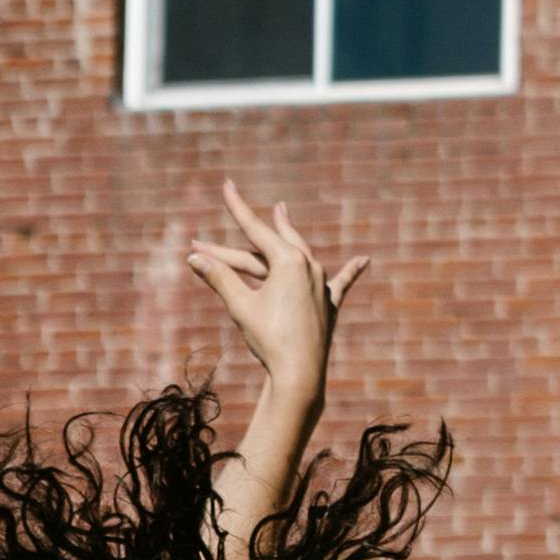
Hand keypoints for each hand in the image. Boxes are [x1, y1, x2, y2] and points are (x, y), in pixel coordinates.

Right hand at [187, 181, 364, 419]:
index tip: (227, 185)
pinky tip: (365, 260)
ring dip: (288, 234)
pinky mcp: (329, 305)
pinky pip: (341, 282)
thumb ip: (220, 278)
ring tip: (281, 214)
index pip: (255, 229)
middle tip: (239, 205)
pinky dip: (351, 271)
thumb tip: (194, 259)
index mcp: (288, 261)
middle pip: (269, 245)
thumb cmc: (269, 338)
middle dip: (248, 229)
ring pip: (299, 254)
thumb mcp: (241, 306)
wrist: (299, 374)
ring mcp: (322, 285)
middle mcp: (309, 266)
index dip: (237, 207)